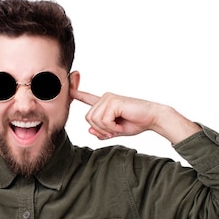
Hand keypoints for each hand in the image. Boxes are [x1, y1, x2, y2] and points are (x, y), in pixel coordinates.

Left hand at [71, 89, 199, 143]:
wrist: (152, 119)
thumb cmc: (136, 123)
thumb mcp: (114, 131)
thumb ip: (101, 132)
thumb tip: (89, 130)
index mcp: (104, 104)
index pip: (87, 98)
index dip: (76, 94)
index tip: (66, 87)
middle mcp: (105, 98)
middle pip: (88, 119)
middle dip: (100, 129)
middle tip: (114, 130)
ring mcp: (108, 98)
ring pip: (94, 120)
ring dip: (106, 129)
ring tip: (118, 126)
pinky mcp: (113, 101)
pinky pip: (103, 121)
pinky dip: (111, 127)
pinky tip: (121, 124)